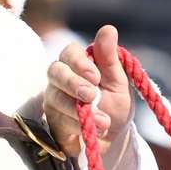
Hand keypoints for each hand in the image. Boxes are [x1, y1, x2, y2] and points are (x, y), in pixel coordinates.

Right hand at [42, 25, 133, 158]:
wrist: (112, 141)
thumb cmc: (114, 107)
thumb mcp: (118, 83)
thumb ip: (110, 59)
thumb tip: (108, 28)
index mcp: (77, 65)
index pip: (69, 53)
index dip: (79, 62)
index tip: (95, 76)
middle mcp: (60, 80)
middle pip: (55, 71)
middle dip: (73, 82)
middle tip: (91, 95)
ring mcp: (53, 101)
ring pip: (55, 98)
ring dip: (78, 109)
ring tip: (103, 121)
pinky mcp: (51, 124)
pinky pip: (58, 121)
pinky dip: (77, 126)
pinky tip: (94, 131)